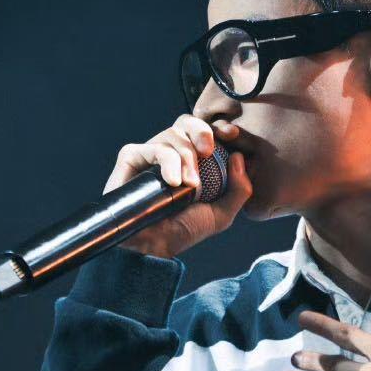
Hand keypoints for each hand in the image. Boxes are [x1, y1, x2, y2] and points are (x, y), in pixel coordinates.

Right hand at [102, 115, 252, 258]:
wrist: (155, 247)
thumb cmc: (184, 231)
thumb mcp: (222, 214)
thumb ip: (239, 189)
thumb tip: (239, 156)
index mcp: (191, 162)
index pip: (204, 133)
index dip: (218, 129)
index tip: (232, 135)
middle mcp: (170, 154)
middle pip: (186, 123)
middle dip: (201, 131)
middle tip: (209, 151)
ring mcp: (150, 155)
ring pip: (171, 134)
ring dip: (186, 157)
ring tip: (190, 186)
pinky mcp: (131, 158)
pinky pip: (152, 148)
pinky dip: (167, 161)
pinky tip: (174, 182)